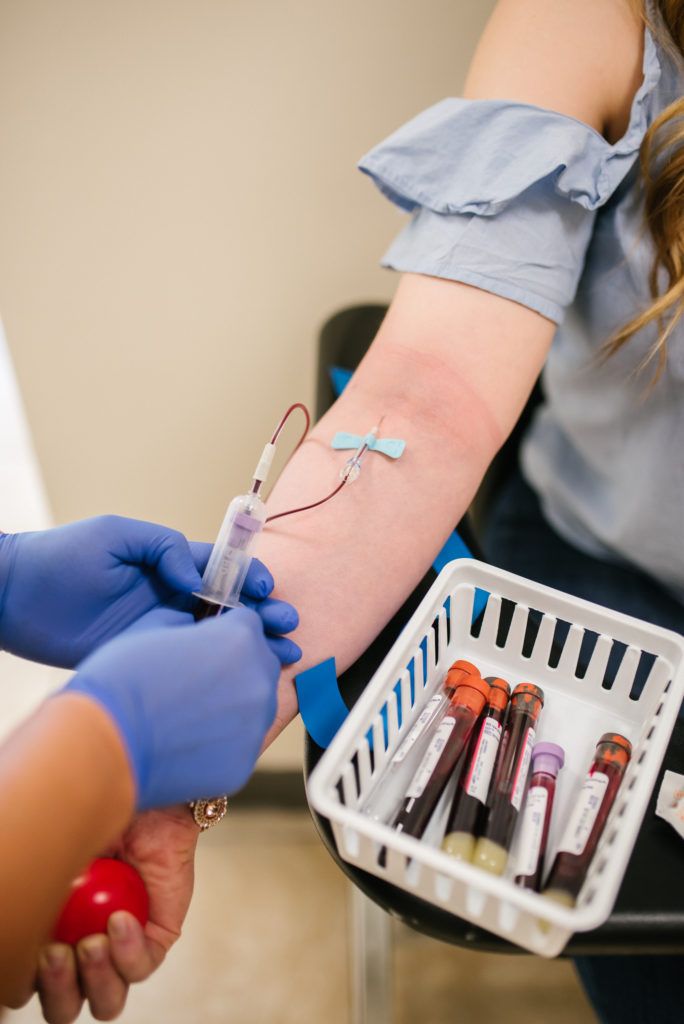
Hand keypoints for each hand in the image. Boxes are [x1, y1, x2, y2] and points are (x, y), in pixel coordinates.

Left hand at [0, 515, 301, 667]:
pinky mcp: (141, 659)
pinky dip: (215, 672)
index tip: (267, 589)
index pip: (222, 570)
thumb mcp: (117, 536)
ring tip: (284, 654)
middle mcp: (170, 598)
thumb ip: (163, 548)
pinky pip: (185, 666)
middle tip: (288, 626)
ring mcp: (158, 630)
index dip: (250, 578)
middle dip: (263, 615)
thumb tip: (198, 578)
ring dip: (249, 645)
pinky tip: (240, 678)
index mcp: (169, 564)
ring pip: (214, 640)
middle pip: (230, 608)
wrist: (13, 597)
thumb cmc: (61, 557)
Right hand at [36, 807, 197, 1023]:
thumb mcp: (50, 857)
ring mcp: (121, 950)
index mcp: (49, 938)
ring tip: (91, 942)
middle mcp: (82, 952)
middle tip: (56, 952)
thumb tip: (13, 912)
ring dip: (94, 979)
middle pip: (63, 1007)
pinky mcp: (156, 939)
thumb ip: (32, 890)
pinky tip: (120, 920)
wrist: (141, 797)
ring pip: (106, 1001)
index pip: (27, 985)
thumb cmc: (88, 821)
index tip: (29, 949)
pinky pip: (142, 967)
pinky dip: (128, 951)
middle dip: (56, 989)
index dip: (23, 981)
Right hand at [64, 605, 280, 807]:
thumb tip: (195, 633)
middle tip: (195, 682)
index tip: (203, 645)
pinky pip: (238, 746)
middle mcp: (258, 679)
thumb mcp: (152, 629)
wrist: (101, 742)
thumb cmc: (119, 678)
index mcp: (240, 637)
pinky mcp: (243, 764)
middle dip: (234, 668)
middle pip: (259, 665)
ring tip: (187, 716)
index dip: (223, 632)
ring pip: (254, 708)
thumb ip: (187, 625)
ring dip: (231, 707)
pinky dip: (219, 744)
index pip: (249, 625)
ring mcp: (255, 725)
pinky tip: (185, 744)